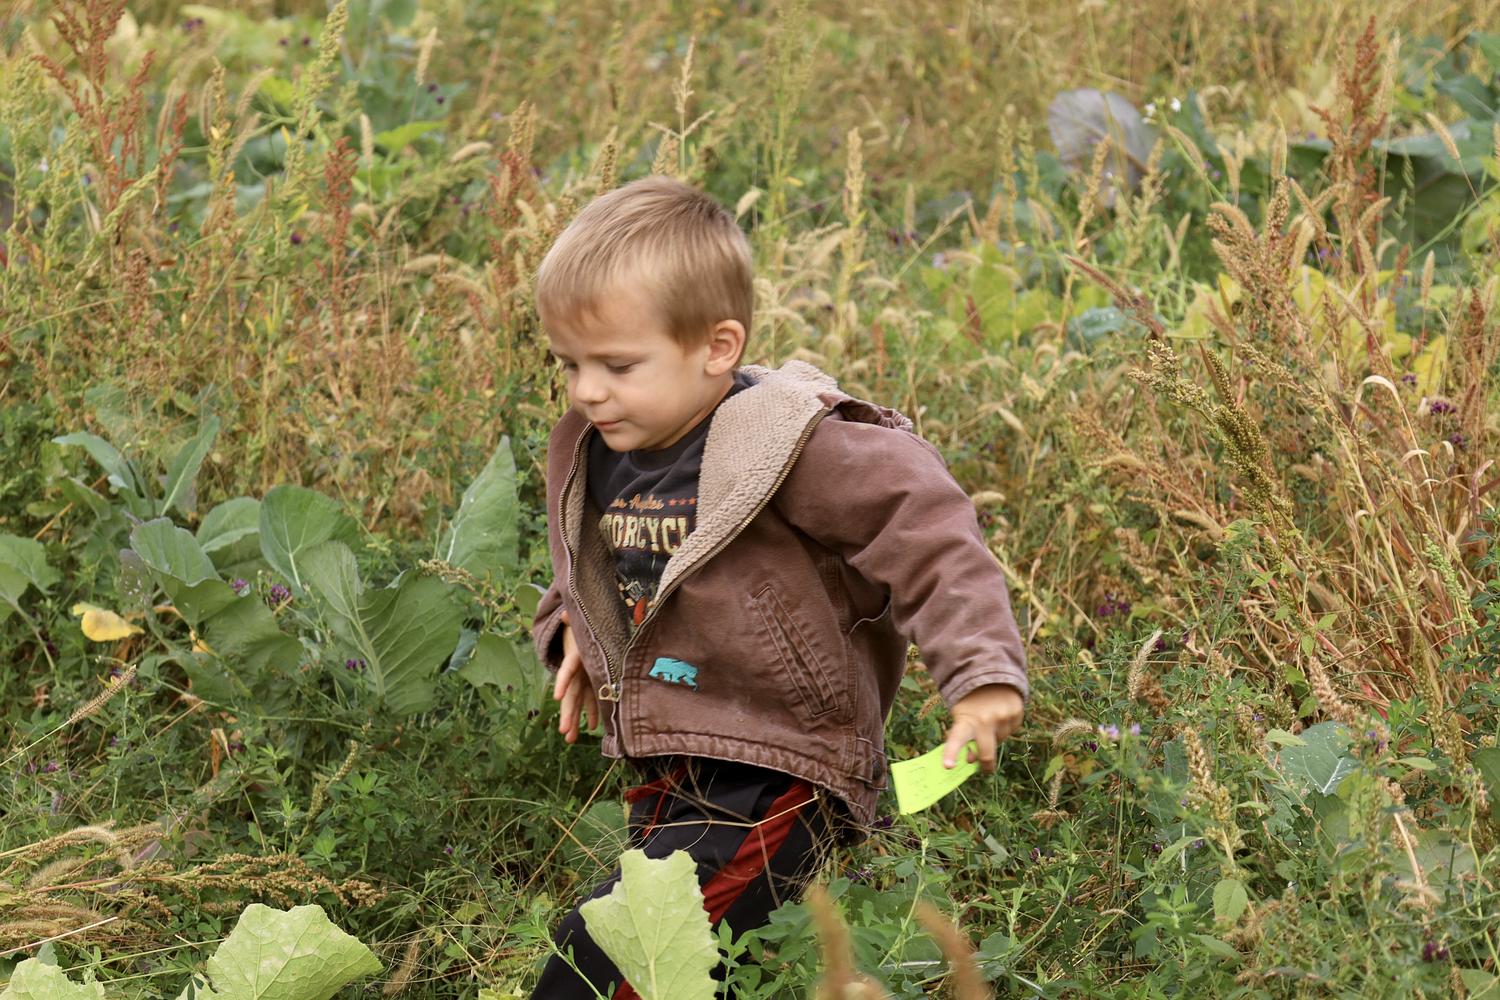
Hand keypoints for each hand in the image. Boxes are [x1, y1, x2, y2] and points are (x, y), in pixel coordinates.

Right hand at [552, 611, 598, 743]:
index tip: (557, 697)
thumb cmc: (581, 626)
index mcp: (575, 657)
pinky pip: (592, 699)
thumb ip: (572, 620)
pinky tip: (593, 728)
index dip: (562, 682)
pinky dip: (593, 712)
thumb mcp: (579, 622)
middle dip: (568, 713)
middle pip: (571, 694)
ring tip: (571, 739)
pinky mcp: (591, 681)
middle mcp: (577, 672)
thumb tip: (565, 613)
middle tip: (564, 731)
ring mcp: (583, 679)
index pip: (567, 671)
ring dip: (575, 720)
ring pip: (578, 702)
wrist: (579, 630)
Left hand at [942, 684, 1023, 771]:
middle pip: (986, 754)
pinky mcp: (1016, 714)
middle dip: (985, 765)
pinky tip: (1000, 714)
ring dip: (994, 737)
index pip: (956, 739)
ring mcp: (1003, 718)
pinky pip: (1011, 730)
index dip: (951, 753)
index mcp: (966, 720)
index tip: (947, 767)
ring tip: (990, 718)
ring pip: (1000, 740)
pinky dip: (1005, 727)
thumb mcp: (961, 717)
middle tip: (985, 768)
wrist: (991, 675)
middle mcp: (985, 720)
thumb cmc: (971, 703)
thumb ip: (964, 738)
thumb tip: (973, 761)